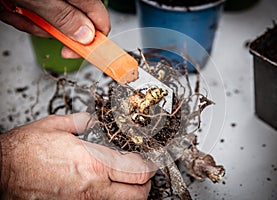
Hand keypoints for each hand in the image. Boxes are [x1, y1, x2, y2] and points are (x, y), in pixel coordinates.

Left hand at [0, 0, 109, 57]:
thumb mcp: (41, 0)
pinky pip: (38, 17)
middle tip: (36, 25)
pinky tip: (12, 7)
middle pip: (73, 25)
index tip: (80, 53)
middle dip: (50, 31)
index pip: (100, 24)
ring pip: (52, 23)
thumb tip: (87, 36)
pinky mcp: (42, 2)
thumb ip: (65, 18)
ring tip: (16, 9)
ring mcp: (55, 0)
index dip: (92, 42)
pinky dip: (22, 16)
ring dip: (31, 23)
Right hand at [0, 113, 155, 198]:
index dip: (149, 165)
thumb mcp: (58, 125)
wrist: (2, 171)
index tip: (149, 160)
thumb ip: (84, 122)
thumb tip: (95, 121)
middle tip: (143, 171)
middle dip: (146, 182)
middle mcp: (93, 187)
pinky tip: (108, 187)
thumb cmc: (26, 151)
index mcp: (93, 162)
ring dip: (132, 192)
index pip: (138, 170)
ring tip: (128, 179)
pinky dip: (114, 197)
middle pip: (138, 194)